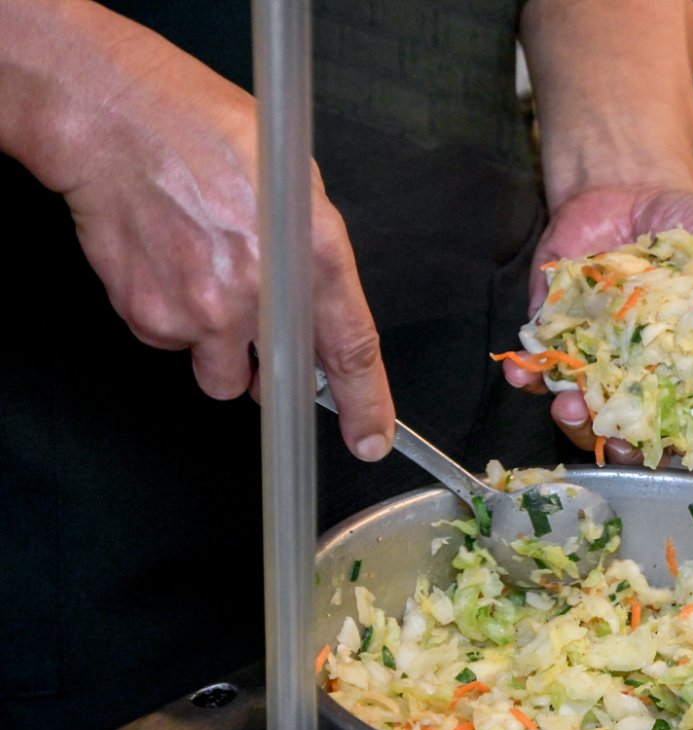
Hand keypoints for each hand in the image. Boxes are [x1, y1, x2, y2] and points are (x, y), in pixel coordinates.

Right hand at [2, 1, 394, 460]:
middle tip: (252, 325)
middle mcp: (263, 293)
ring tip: (200, 283)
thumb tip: (317, 309)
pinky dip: (170, 319)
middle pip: (278, 383)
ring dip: (216, 347)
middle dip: (271, 373)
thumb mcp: (296, 185)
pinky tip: (166, 267)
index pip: (351, 350)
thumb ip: (313, 259)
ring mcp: (205, 311)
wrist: (118, 122)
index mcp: (314, 255)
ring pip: (219, 374)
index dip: (364, 404)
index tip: (370, 439)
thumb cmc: (206, 134)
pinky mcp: (152, 317)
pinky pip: (169, 344)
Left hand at [502, 185, 692, 464]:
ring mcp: (598, 362)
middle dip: (620, 445)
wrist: (635, 188)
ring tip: (569, 405)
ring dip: (572, 421)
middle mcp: (645, 379)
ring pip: (582, 415)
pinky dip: (527, 377)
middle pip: (635, 435)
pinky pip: (538, 368)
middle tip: (612, 434)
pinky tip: (524, 373)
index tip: (681, 438)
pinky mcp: (556, 338)